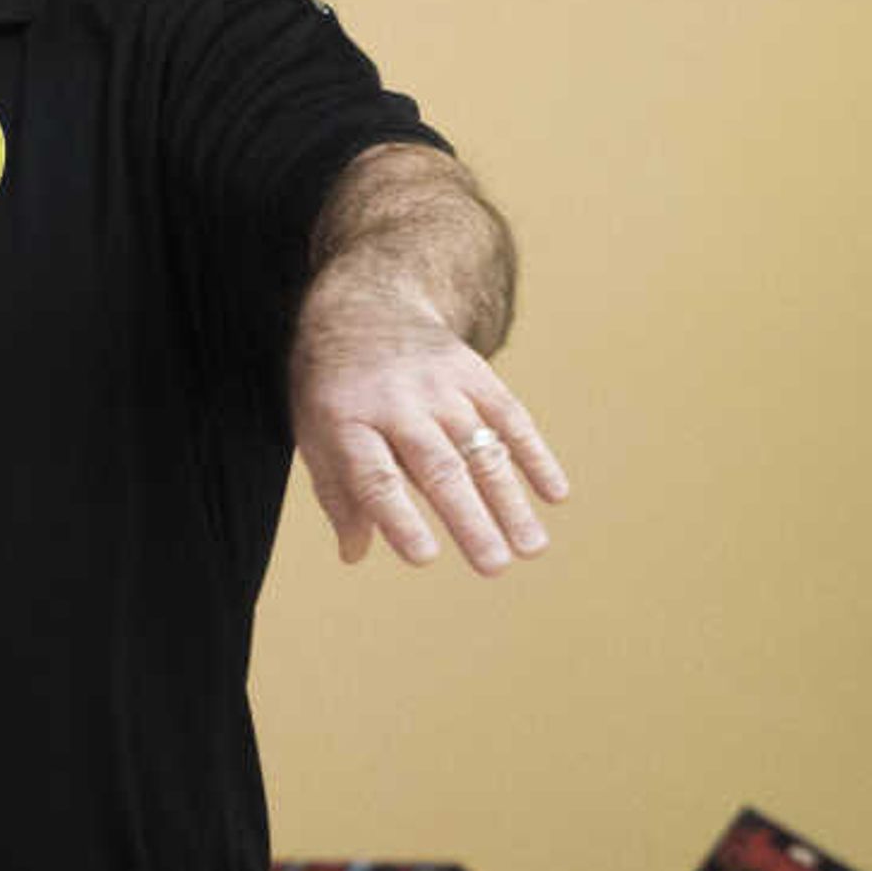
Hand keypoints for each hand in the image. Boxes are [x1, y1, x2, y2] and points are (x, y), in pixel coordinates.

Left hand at [291, 270, 570, 573]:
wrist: (366, 304)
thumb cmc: (335, 387)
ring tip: (532, 547)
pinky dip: (535, 455)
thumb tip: (355, 555)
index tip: (425, 558)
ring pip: (480, 448)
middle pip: (438, 467)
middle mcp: (396, 401)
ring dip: (510, 500)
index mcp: (346, 420)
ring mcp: (439, 383)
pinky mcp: (473, 371)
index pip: (375, 476)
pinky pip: (510, 415)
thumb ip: (338, 493)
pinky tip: (555, 494)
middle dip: (470, 519)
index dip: (399, 517)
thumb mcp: (315, 432)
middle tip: (494, 566)